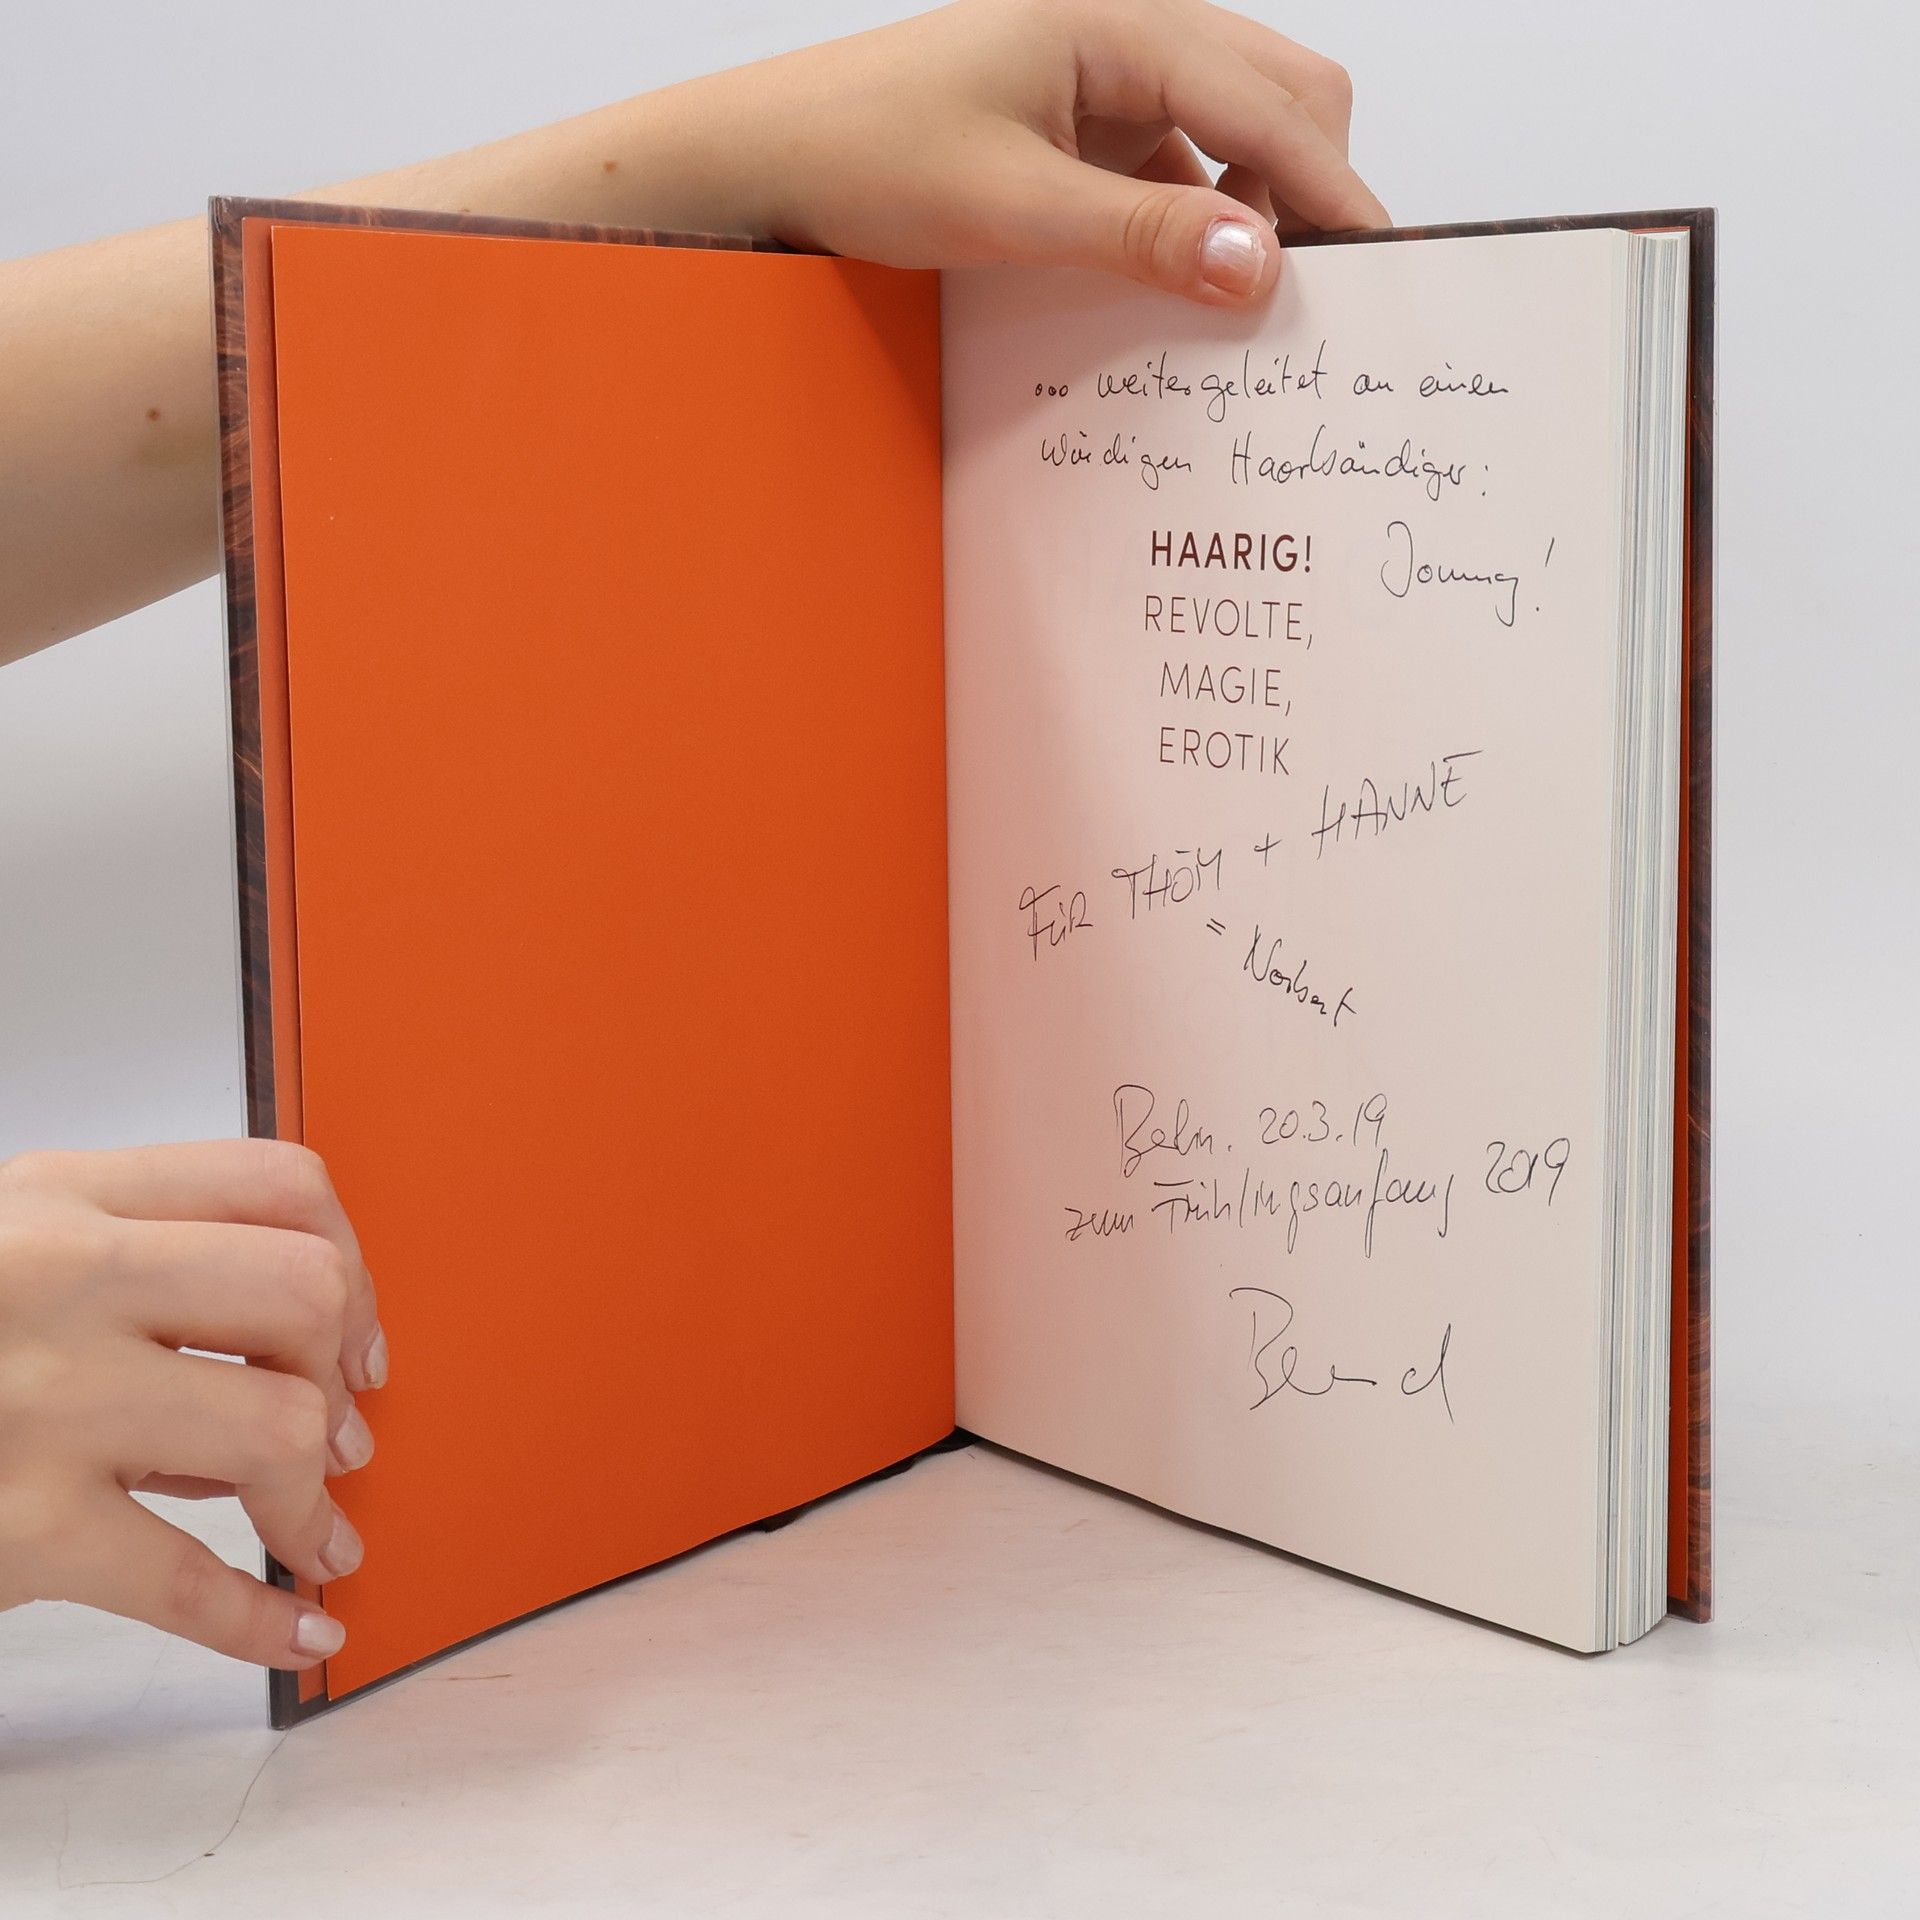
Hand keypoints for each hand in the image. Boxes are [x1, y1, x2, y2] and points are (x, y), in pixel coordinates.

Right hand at [0, 1140, 383, 1667]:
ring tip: (314, 1533)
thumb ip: (130, 1266)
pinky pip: (187, 1581)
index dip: (350, 1263)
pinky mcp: (19, 1527)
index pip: (278, 1184)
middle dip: (341, 1371)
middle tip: (342, 1433)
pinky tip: (294, 1629)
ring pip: (275, 1429)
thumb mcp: (3, 1252)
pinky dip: (261, 1619)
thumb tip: (280, 1355)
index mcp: (62, 1198)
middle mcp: (60, 1280)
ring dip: (314, 1502)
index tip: (353, 1330)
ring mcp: (42, 1402)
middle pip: (300, 1291)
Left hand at [675, 0, 1386, 305]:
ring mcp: (1108, 79)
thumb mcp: (1008, 205)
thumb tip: (1257, 268)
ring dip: (1252, 213)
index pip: (1273, 101)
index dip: (1333, 190)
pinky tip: (1181, 289)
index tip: (1378, 274)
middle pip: (1280, 96)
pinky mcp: (1085, 129)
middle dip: (1309, 188)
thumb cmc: (863, 151)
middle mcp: (1126, 32)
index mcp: (1116, 19)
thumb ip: (1139, 235)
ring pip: (1234, 136)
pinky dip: (1196, 226)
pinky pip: (1177, 170)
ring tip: (1245, 307)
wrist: (768, 160)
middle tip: (1317, 294)